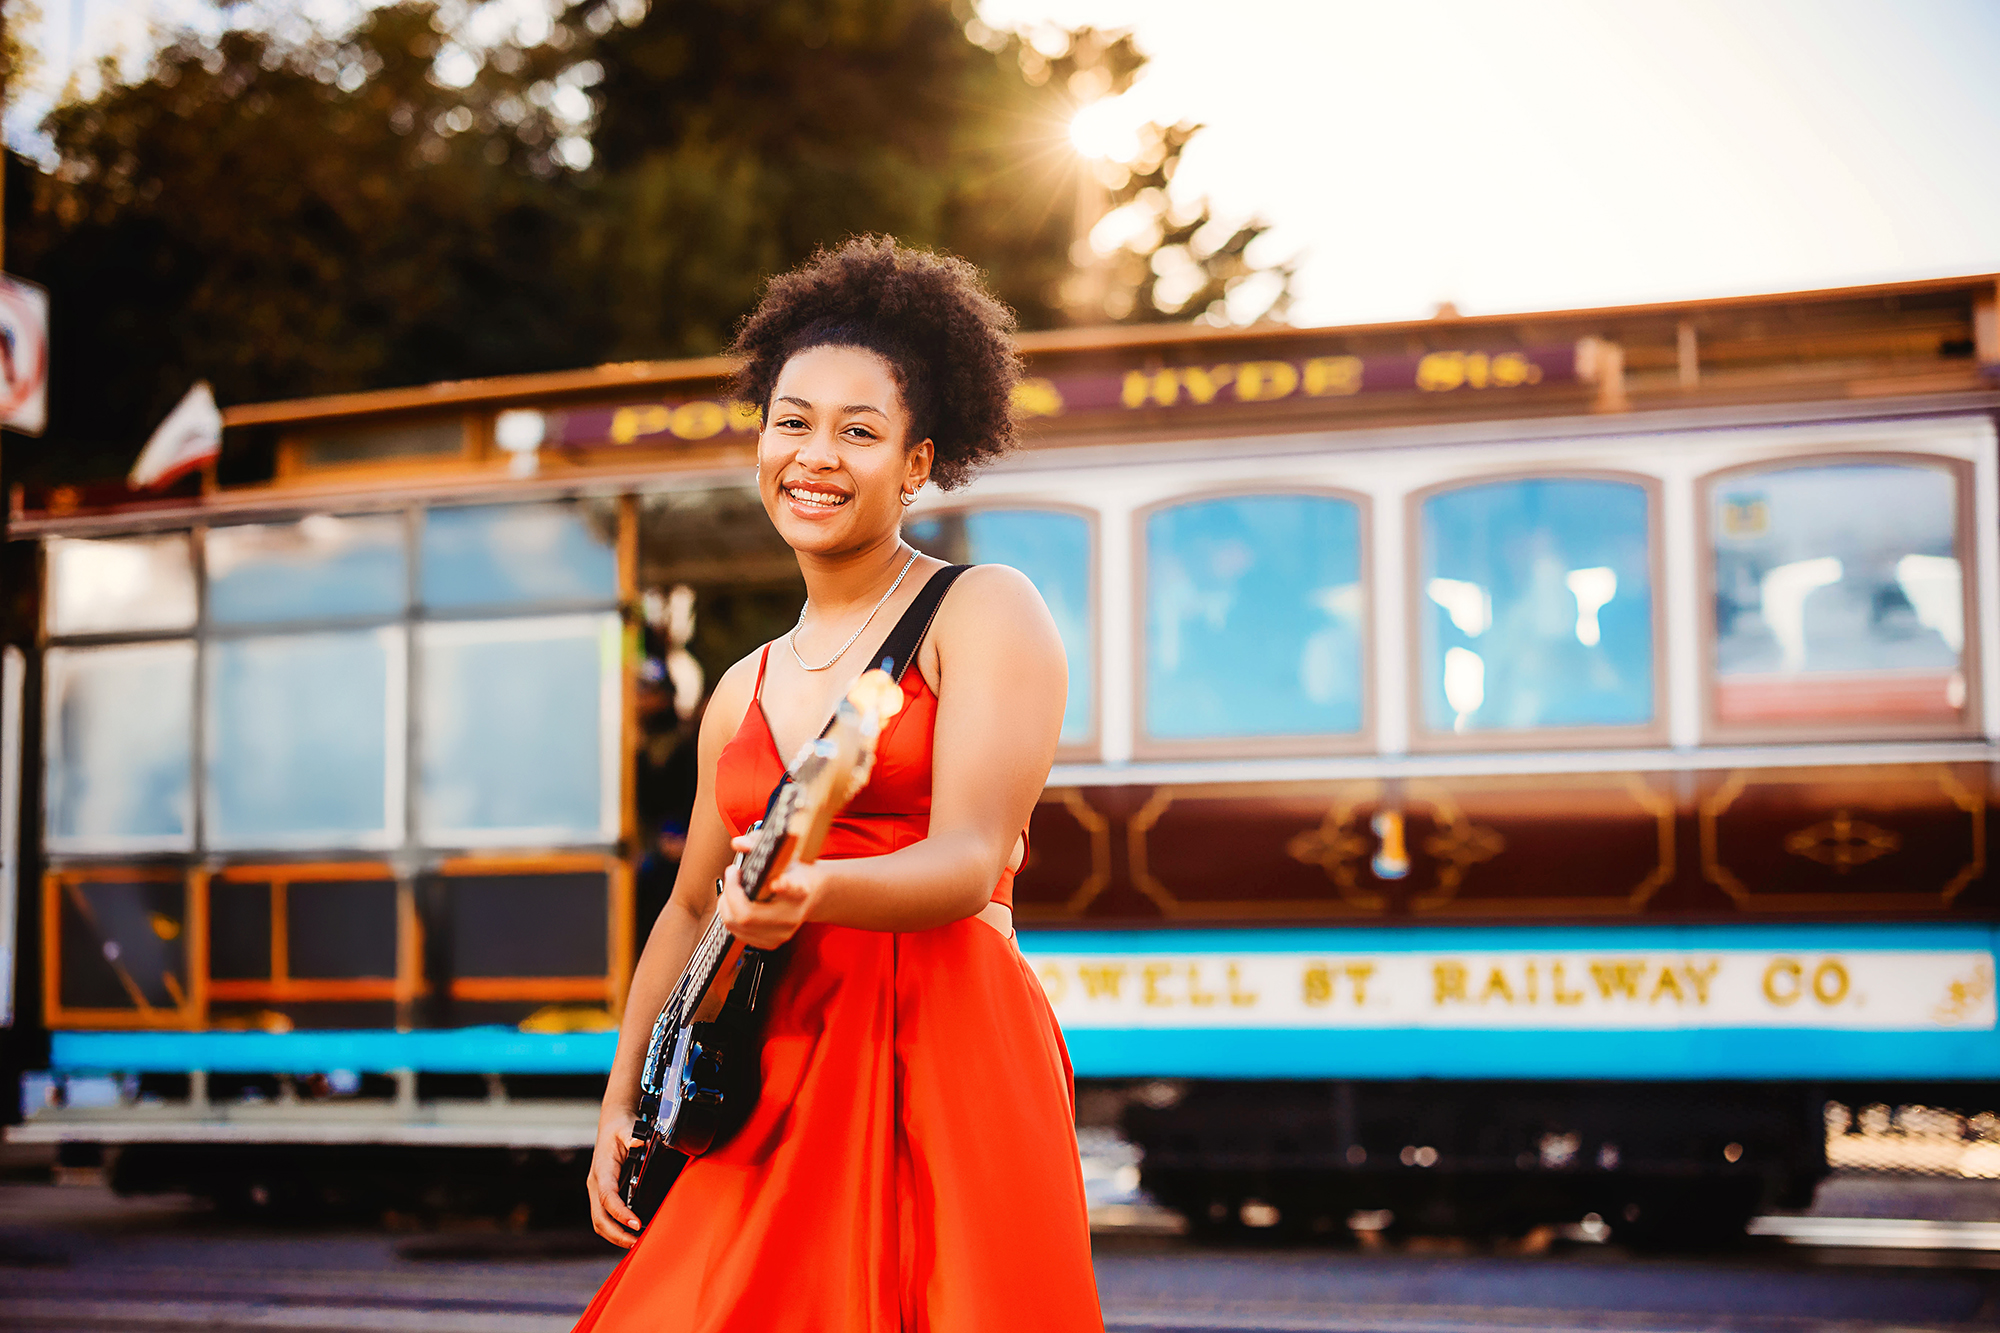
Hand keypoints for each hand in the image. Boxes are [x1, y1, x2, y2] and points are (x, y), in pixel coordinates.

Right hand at [586, 1113, 644, 1246]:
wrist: (612, 1124)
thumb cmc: (620, 1127)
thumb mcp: (627, 1127)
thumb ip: (632, 1134)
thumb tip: (638, 1141)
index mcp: (601, 1170)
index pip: (607, 1197)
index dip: (620, 1213)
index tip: (636, 1224)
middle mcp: (596, 1184)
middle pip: (599, 1218)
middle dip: (617, 1234)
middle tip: (638, 1242)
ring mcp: (597, 1191)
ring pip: (600, 1222)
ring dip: (615, 1235)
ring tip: (636, 1242)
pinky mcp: (603, 1194)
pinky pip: (605, 1217)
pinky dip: (616, 1229)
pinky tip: (631, 1233)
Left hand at [718, 833, 822, 949]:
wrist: (811, 894)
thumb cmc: (793, 871)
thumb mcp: (781, 851)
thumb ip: (759, 841)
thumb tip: (739, 844)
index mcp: (801, 890)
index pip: (794, 890)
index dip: (785, 887)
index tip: (778, 882)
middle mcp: (792, 916)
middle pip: (749, 914)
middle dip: (730, 893)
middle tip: (732, 873)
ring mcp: (781, 934)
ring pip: (738, 925)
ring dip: (725, 903)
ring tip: (731, 886)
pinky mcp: (770, 943)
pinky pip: (738, 933)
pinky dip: (729, 915)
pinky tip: (734, 902)